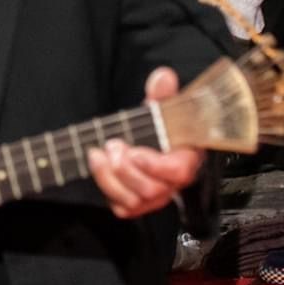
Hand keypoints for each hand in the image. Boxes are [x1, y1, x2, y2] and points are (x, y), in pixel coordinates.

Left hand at [88, 68, 203, 218]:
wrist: (145, 143)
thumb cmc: (157, 129)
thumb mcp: (158, 108)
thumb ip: (162, 94)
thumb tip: (163, 76)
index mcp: (184, 159)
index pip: (179, 172)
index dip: (155, 166)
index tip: (133, 151)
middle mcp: (171, 183)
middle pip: (153, 189)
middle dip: (126, 168)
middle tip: (112, 145)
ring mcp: (154, 196)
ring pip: (135, 201)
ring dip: (110, 177)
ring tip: (99, 153)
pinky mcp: (136, 203)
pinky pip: (123, 208)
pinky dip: (107, 189)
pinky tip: (99, 166)